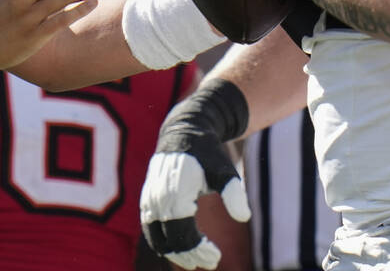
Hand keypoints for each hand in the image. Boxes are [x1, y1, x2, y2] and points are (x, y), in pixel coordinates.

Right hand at [140, 80, 250, 269]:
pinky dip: (164, 242)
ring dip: (175, 253)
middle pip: (169, 241)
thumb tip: (243, 217)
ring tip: (196, 260)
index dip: (198, 251)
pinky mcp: (146, 199)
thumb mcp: (225, 170)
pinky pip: (149, 229)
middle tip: (211, 261)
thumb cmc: (207, 154)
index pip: (183, 236)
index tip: (216, 256)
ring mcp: (149, 199)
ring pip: (156, 238)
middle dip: (189, 256)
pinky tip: (182, 247)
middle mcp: (158, 198)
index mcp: (176, 193)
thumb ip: (234, 193)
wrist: (183, 132)